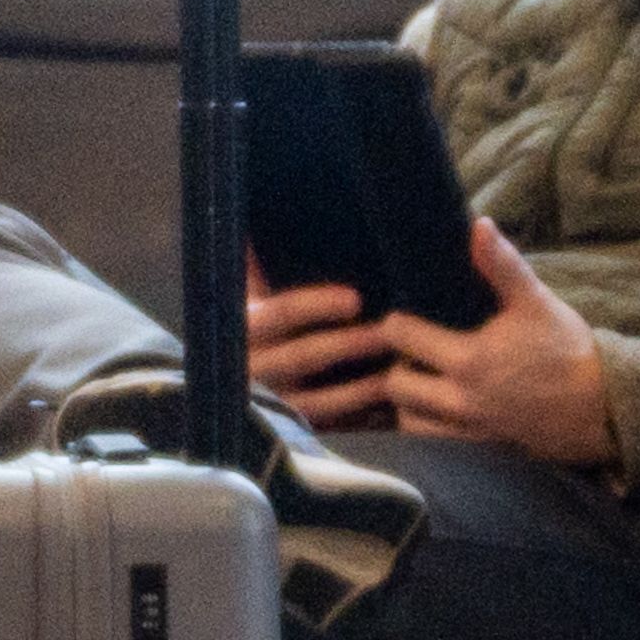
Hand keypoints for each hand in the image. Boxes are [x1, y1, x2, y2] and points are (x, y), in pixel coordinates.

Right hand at [244, 268, 406, 433]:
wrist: (236, 383)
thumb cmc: (261, 321)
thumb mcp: (253, 290)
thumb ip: (257, 259)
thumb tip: (259, 211)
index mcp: (243, 326)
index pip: (279, 313)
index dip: (316, 305)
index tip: (355, 298)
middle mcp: (253, 368)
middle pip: (304, 357)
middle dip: (350, 345)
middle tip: (391, 332)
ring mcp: (274, 404)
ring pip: (321, 401)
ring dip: (364, 387)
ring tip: (403, 371)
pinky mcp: (296, 429)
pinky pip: (332, 427)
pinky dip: (363, 418)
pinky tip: (395, 406)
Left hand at [373, 223, 619, 470]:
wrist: (608, 410)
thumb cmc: (571, 351)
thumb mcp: (537, 302)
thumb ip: (503, 265)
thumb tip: (478, 225)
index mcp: (470, 360)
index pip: (401, 337)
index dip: (396, 322)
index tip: (405, 315)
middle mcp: (462, 402)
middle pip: (395, 386)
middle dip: (395, 365)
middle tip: (410, 351)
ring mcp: (471, 431)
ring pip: (409, 422)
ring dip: (407, 400)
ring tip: (421, 379)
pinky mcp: (482, 450)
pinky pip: (434, 444)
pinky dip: (427, 426)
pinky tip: (438, 406)